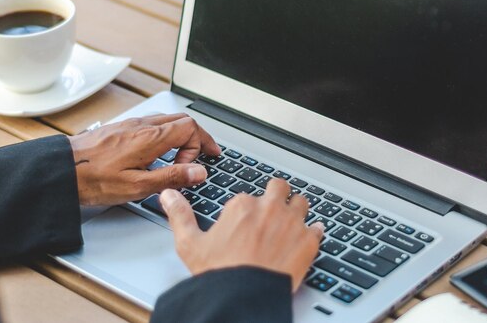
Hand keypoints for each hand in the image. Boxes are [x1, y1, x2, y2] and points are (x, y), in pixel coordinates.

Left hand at [68, 113, 219, 204]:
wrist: (61, 170)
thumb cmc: (94, 180)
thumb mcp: (138, 186)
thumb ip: (172, 177)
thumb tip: (199, 172)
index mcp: (150, 138)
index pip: (191, 127)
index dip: (199, 146)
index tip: (193, 167)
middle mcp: (143, 125)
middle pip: (183, 119)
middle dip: (197, 137)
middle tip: (204, 155)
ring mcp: (131, 124)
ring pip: (168, 120)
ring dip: (181, 135)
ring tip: (182, 156)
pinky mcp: (121, 127)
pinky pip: (152, 123)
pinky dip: (165, 134)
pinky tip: (158, 152)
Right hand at [160, 179, 324, 291]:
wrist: (244, 297)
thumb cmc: (219, 273)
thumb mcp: (190, 243)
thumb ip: (179, 214)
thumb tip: (168, 195)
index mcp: (241, 205)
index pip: (248, 195)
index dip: (247, 207)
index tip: (246, 219)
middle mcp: (269, 208)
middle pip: (279, 188)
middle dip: (277, 196)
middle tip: (272, 210)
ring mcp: (292, 223)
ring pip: (301, 203)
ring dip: (297, 209)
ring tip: (291, 221)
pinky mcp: (309, 241)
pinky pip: (318, 227)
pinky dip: (314, 231)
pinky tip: (309, 236)